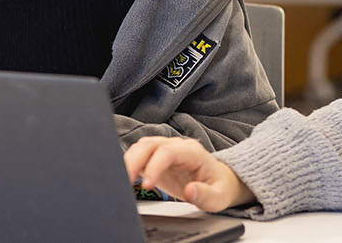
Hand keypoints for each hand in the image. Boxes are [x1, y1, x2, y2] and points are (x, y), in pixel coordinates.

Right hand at [123, 137, 255, 211]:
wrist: (219, 181)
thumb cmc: (219, 187)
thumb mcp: (219, 197)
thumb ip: (206, 195)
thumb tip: (190, 190)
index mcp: (192, 152)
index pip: (167, 151)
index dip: (154, 166)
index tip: (147, 185)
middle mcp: (176, 146)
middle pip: (149, 144)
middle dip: (134, 160)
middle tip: (126, 182)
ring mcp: (165, 150)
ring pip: (141, 146)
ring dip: (128, 160)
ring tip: (122, 180)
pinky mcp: (156, 159)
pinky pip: (139, 154)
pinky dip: (129, 163)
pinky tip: (124, 177)